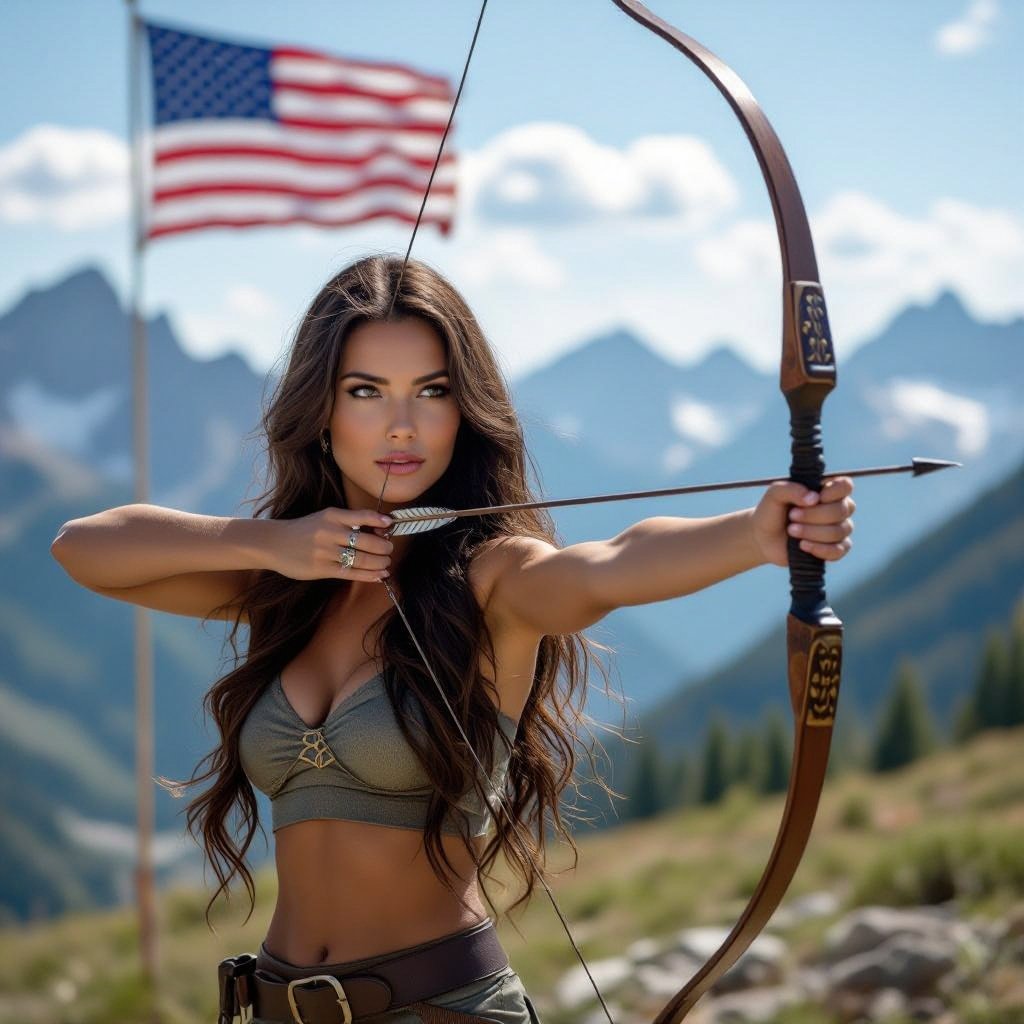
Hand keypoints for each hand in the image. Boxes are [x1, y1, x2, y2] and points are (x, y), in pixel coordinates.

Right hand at [272, 507, 393, 581]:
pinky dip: (368, 575)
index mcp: (332, 516)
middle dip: (384, 547)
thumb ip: (347, 522)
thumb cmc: (304, 530)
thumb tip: (379, 529)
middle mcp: (329, 532)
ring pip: (361, 559)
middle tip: (389, 550)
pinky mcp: (321, 569)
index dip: (379, 521)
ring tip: (386, 563)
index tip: (391, 525)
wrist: (274, 543)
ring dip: (379, 563)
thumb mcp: (324, 518)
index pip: (361, 516)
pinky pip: (350, 573)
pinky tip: (379, 575)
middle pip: (366, 541)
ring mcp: (325, 552)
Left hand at [751, 477, 854, 567]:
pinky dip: (821, 549)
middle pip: (841, 510)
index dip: (835, 491)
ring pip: (839, 531)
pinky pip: (838, 550)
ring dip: (812, 532)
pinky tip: (803, 546)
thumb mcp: (774, 494)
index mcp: (826, 491)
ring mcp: (838, 530)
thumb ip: (791, 489)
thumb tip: (814, 498)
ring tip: (791, 531)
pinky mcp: (833, 550)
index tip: (817, 497)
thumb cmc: (771, 512)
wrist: (762, 538)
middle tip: (792, 516)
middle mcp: (837, 509)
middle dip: (814, 515)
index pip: (845, 486)